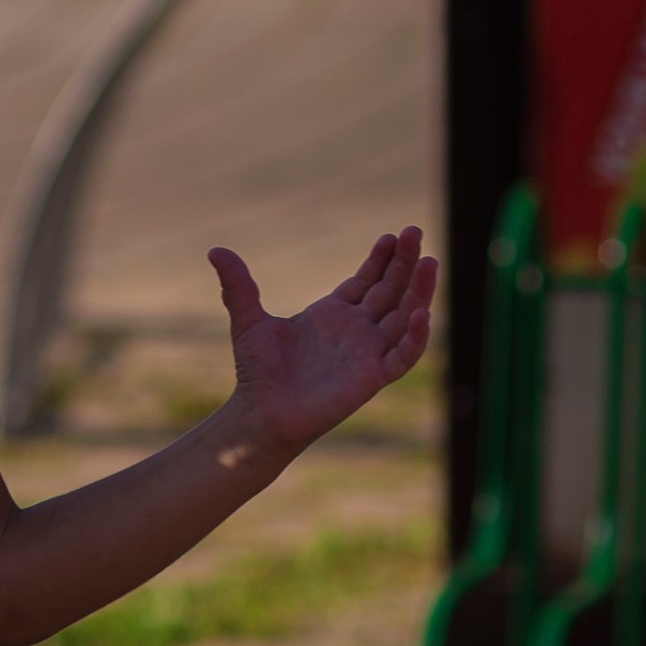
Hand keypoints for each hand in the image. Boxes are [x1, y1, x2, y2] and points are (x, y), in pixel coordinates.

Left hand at [211, 228, 434, 459]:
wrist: (260, 413)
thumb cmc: (257, 373)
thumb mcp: (248, 321)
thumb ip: (238, 286)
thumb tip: (215, 249)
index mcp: (334, 314)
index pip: (368, 280)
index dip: (382, 259)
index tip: (393, 235)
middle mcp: (357, 331)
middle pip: (391, 290)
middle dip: (406, 262)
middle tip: (416, 231)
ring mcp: (368, 353)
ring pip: (405, 316)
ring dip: (420, 290)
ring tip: (431, 261)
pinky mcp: (372, 377)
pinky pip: (403, 355)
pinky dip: (415, 336)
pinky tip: (420, 312)